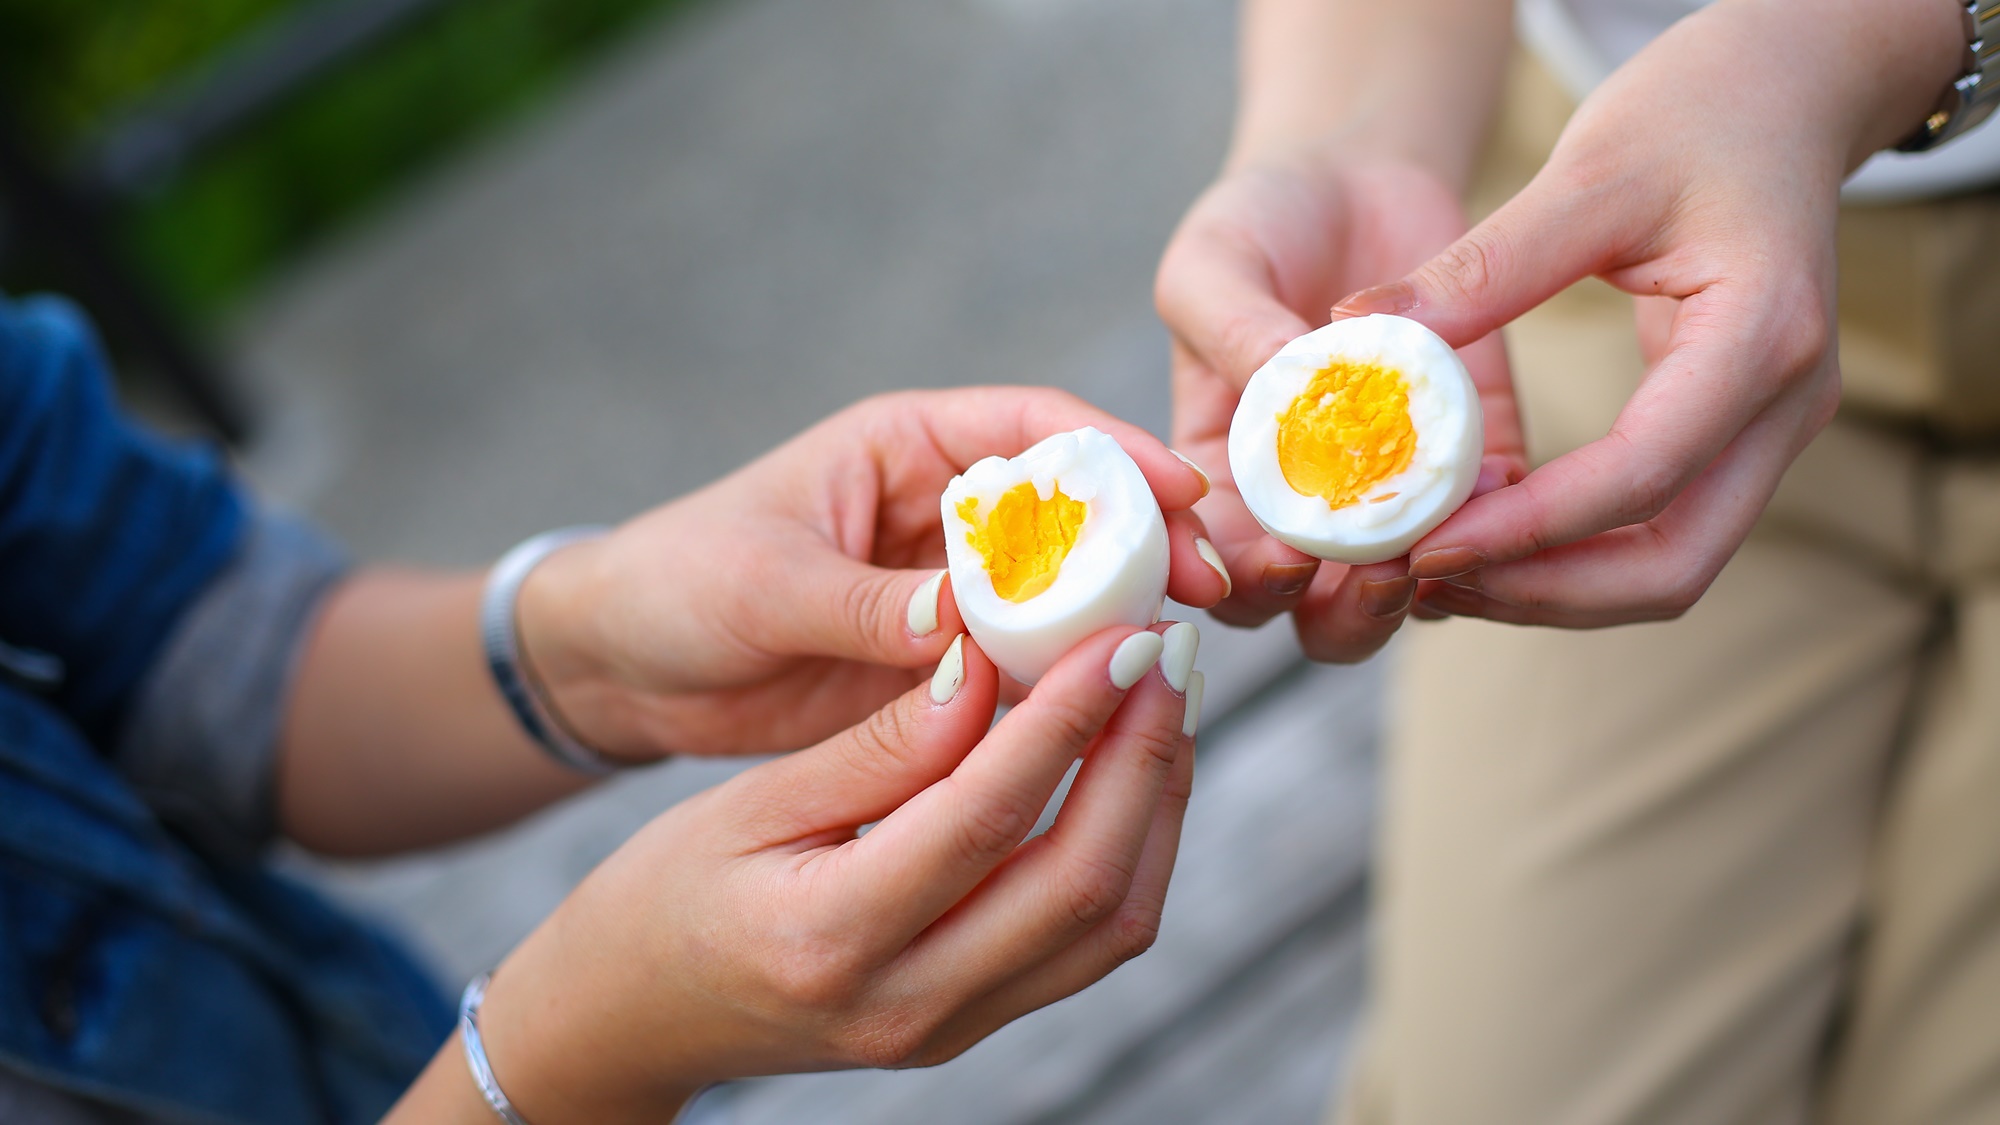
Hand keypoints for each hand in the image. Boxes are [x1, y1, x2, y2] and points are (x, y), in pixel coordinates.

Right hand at [388, 624, 1197, 1123]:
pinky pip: (1085, 946)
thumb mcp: (744, 803)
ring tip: (1164, 700)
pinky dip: (1129, 854)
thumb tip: (984, 666)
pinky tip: (1128, 772)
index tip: (1119, 633)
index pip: (987, 815)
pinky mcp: (970, 1024)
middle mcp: (908, 1003)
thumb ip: (875, 747)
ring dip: (1154, 806)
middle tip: (1168, 650)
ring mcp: (948, 1028)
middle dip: (1143, 756)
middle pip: (1080, 884)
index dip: (1068, 716)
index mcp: (830, 938)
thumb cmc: (663, 897)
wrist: (628, 1021)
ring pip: (1108, 927)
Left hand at [520, 387, 1222, 758]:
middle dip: (1146, 542)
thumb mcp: (761, 584)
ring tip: (1180, 658)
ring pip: (1061, 596)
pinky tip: (1113, 716)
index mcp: (907, 448)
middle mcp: (942, 511)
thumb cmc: (677, 585)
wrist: (621, 669)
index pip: (1035, 429)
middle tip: (1207, 593)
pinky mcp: (943, 668)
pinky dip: (1068, 688)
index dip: (1117, 454)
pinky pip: (1024, 670)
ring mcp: (951, 592)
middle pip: (1073, 512)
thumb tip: (961, 620)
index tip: (1182, 494)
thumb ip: (861, 603)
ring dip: (1119, 620)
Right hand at [1155, 146, 1523, 659]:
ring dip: (1424, 588)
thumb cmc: (1257, 224)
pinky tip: (1507, 486)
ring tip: (1442, 547)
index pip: (1221, 567)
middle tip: (1376, 575)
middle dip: (1343, 613)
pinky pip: (1492, 521)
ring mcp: (1393, 495)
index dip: (1245, 583)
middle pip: (1314, 612)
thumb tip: (1279, 392)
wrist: (1357, 173)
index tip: (1281, 558)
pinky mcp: (1473, 461)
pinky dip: (1501, 523)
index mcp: (1222, 480)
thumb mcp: (1212, 267)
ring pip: (1406, 592)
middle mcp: (1303, 509)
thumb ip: (1231, 332)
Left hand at [1329, 0, 1962, 626]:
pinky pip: (1660, 525)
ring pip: (1672, 565)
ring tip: (1436, 572)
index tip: (1424, 543)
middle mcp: (1787, 404)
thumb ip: (1481, 267)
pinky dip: (1574, 550)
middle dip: (1544, 591)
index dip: (1529, 528)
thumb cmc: (1699, 111)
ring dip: (1555, 587)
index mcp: (1762, 337)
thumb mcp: (1586, 173)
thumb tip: (1361, 331)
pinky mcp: (1737, 433)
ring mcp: (1772, 428)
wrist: (1786, 92)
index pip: (1643, 475)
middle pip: (1674, 564)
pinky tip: (1482, 532)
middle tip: (1425, 580)